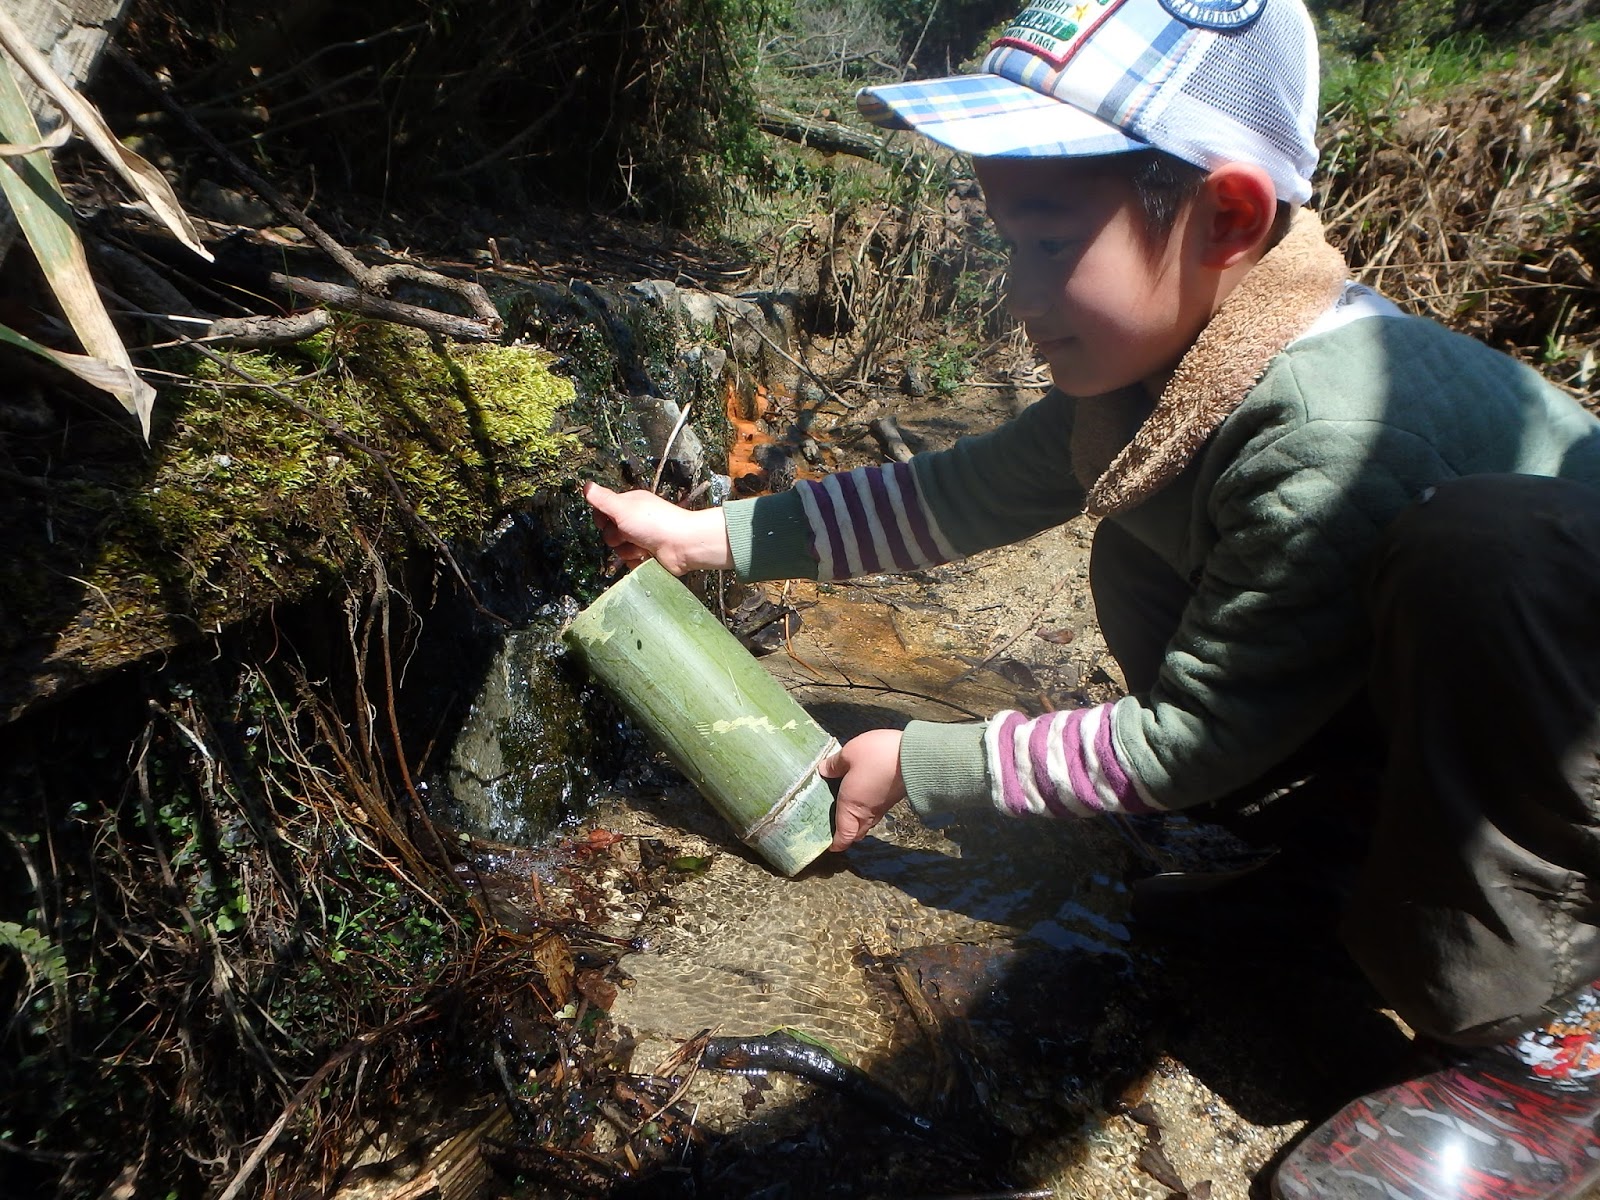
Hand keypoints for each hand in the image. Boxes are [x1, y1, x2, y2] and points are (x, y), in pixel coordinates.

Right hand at [582, 481, 732, 574]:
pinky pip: (630, 561)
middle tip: (629, 534)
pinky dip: (636, 561)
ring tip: (642, 546)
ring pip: (619, 549)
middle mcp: (635, 520)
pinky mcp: (647, 555)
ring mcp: (642, 538)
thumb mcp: (623, 507)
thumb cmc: (654, 523)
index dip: (602, 519)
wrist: (682, 545)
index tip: (607, 521)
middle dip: (616, 537)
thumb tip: (586, 486)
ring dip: (628, 550)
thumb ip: (603, 499)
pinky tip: (646, 557)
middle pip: (610, 533)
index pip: (603, 512)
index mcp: (630, 504)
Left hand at [819, 729, 906, 850]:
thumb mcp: (850, 753)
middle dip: (846, 834)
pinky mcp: (893, 798)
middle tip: (835, 826)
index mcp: (851, 805)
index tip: (830, 846)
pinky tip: (863, 795)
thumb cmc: (877, 756)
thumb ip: (835, 764)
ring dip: (857, 822)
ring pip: (867, 823)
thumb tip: (823, 771)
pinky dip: (867, 810)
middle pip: (856, 832)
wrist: (917, 756)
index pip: (844, 835)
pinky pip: (875, 811)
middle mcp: (867, 811)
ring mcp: (883, 806)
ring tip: (846, 811)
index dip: (837, 843)